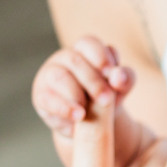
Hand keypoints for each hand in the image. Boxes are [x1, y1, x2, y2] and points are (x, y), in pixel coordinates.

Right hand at [33, 35, 151, 166]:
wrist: (87, 123)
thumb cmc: (104, 96)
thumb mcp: (120, 88)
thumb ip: (125, 78)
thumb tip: (118, 77)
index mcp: (84, 50)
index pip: (88, 43)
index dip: (100, 56)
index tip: (110, 73)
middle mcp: (64, 58)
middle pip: (75, 61)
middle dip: (93, 81)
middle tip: (107, 100)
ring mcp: (49, 75)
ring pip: (59, 77)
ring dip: (76, 94)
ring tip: (89, 112)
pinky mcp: (41, 96)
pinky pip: (48, 99)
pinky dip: (64, 108)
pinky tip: (78, 117)